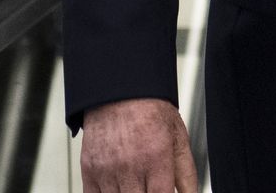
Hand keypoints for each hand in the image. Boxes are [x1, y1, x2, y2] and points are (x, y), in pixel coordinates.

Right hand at [80, 98, 197, 192]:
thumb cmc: (150, 111)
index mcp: (156, 158)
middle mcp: (130, 166)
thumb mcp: (178, 138)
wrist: (119, 92)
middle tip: (149, 187)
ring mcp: (107, 170)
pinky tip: (120, 187)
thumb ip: (186, 173)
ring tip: (137, 184)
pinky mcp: (89, 171)